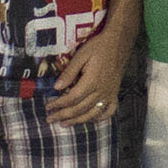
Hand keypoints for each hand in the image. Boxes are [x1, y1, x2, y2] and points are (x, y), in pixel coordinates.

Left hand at [47, 12, 133, 127]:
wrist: (118, 43)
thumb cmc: (98, 47)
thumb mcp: (81, 55)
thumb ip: (69, 72)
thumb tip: (56, 87)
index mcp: (92, 81)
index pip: (72, 98)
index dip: (59, 104)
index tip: (48, 107)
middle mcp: (101, 91)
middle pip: (80, 108)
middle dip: (63, 115)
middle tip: (50, 119)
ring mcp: (110, 94)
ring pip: (92, 113)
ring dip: (78, 120)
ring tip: (65, 124)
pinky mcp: (115, 94)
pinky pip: (109, 111)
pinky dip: (99, 118)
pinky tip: (90, 119)